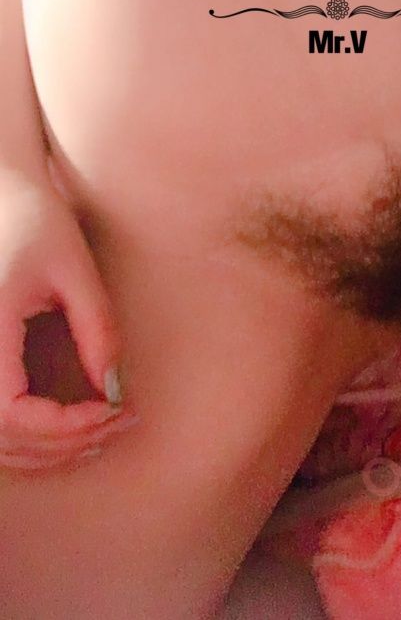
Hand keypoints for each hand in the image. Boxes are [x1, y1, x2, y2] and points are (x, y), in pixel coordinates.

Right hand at [0, 175, 135, 468]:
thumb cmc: (35, 221)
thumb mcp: (75, 271)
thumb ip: (97, 330)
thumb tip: (113, 393)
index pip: (10, 414)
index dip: (62, 427)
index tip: (113, 411)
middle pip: (2, 438)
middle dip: (64, 443)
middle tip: (119, 423)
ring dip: (46, 447)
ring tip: (102, 428)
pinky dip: (27, 435)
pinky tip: (70, 424)